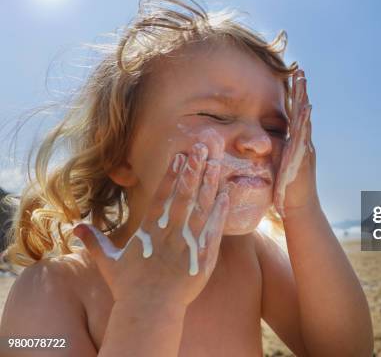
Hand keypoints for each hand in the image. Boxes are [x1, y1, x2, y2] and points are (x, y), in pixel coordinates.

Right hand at [73, 136, 228, 306]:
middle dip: (193, 170)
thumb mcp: (108, 262)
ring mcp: (188, 242)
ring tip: (216, 163)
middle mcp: (170, 232)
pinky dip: (220, 212)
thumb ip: (95, 242)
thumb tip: (76, 228)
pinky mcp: (204, 256)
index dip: (171, 174)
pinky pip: (214, 229)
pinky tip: (225, 195)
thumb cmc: (128, 287)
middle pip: (184, 195)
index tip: (179, 156)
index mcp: (150, 230)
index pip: (162, 195)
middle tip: (202, 148)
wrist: (149, 311)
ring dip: (208, 184)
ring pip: (201, 207)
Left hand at [274, 69, 319, 218]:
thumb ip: (271, 150)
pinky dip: (305, 120)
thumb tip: (259, 141)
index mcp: (295, 142)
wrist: (298, 207)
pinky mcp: (304, 156)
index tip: (292, 78)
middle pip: (302, 110)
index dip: (294, 96)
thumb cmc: (285, 188)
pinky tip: (306, 107)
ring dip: (304, 98)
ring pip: (305, 118)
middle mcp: (303, 142)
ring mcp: (305, 147)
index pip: (294, 114)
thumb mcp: (276, 163)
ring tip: (303, 80)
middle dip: (301, 90)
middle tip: (299, 70)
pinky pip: (304, 134)